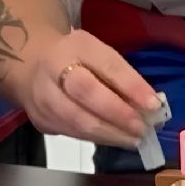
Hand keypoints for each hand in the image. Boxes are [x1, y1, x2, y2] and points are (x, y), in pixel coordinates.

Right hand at [19, 30, 158, 147]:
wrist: (31, 65)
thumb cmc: (76, 58)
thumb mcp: (99, 53)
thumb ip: (121, 75)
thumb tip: (148, 105)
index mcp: (76, 46)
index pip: (107, 65)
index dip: (131, 86)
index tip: (154, 104)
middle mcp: (54, 70)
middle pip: (87, 95)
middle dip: (119, 115)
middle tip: (143, 128)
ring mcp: (42, 97)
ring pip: (79, 121)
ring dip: (111, 134)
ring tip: (134, 139)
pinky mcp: (40, 120)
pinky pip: (73, 133)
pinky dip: (98, 138)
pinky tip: (115, 139)